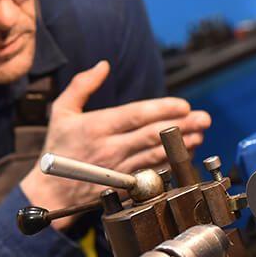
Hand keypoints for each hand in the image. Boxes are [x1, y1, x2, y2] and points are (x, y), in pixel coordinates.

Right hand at [20, 61, 210, 229]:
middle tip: (204, 118)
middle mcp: (109, 148)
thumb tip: (103, 65)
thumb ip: (82, 85)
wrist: (52, 190)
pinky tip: (184, 155)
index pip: (136, 115)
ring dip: (181, 144)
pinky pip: (152, 173)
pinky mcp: (123, 185)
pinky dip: (170, 164)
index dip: (162, 109)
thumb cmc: (57, 148)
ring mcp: (118, 169)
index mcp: (96, 127)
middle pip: (152, 134)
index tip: (184, 105)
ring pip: (156, 154)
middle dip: (182, 125)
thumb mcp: (61, 111)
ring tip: (200, 134)